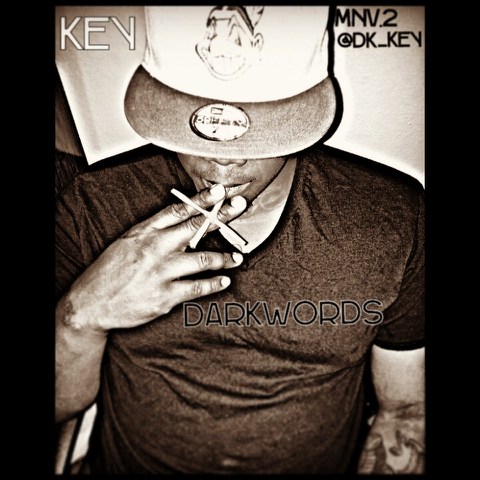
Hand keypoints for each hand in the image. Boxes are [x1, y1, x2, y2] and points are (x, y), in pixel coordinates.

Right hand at [63, 184, 246, 332]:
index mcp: (145, 232)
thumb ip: (155, 231)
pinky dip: (214, 284)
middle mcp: (155, 249)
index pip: (178, 210)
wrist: (91, 303)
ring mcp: (161, 273)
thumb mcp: (128, 242)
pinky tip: (224, 280)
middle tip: (240, 206)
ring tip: (237, 257)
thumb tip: (183, 219)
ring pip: (202, 260)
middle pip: (195, 228)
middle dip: (221, 216)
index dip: (202, 199)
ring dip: (224, 257)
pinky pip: (197, 288)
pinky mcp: (165, 296)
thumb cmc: (111, 270)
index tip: (220, 190)